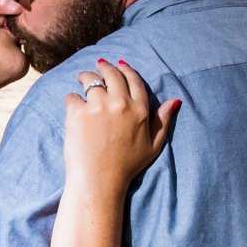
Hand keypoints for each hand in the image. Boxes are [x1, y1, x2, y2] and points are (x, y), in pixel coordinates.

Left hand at [62, 58, 177, 197]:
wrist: (99, 181)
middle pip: (112, 74)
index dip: (126, 70)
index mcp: (140, 110)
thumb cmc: (127, 166)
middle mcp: (120, 103)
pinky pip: (72, 96)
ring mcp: (98, 106)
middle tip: (99, 66)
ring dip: (85, 77)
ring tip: (82, 78)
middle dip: (104, 67)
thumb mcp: (153, 145)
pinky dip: (72, 100)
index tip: (120, 65)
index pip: (134, 80)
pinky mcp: (78, 112)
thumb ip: (164, 121)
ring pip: (89, 80)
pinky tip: (73, 105)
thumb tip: (175, 101)